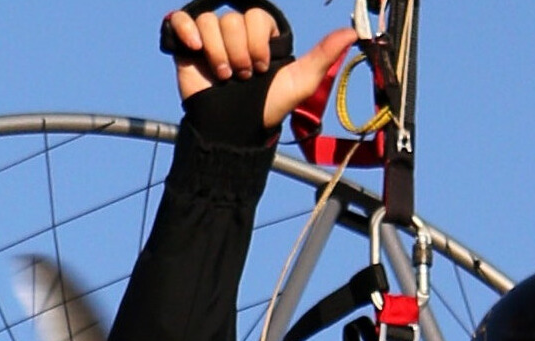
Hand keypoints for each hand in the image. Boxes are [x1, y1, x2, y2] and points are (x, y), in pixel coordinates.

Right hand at [165, 9, 357, 126]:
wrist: (235, 129)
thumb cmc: (269, 106)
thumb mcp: (300, 82)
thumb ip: (324, 55)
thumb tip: (352, 32)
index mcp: (262, 33)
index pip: (258, 16)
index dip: (258, 42)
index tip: (261, 68)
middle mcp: (236, 31)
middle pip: (233, 20)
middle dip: (239, 53)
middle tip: (243, 76)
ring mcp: (211, 37)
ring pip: (211, 22)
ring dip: (219, 53)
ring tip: (224, 77)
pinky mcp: (187, 45)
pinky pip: (182, 19)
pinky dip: (187, 30)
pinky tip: (195, 49)